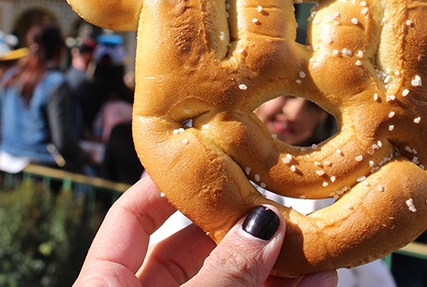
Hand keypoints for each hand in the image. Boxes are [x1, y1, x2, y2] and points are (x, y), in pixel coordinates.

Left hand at [75, 176, 336, 286]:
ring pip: (234, 281)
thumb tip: (262, 224)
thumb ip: (221, 275)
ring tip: (316, 242)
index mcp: (106, 285)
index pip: (132, 217)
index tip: (211, 154)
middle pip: (193, 248)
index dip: (169, 184)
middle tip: (283, 201)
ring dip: (277, 265)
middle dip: (241, 227)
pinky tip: (320, 281)